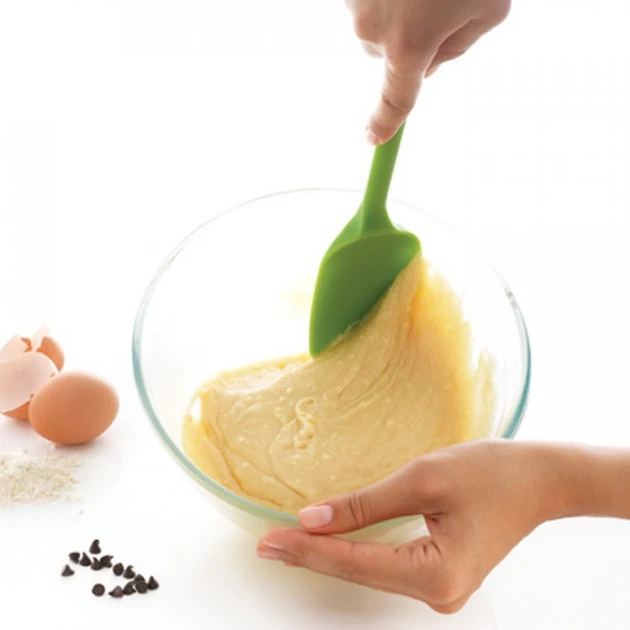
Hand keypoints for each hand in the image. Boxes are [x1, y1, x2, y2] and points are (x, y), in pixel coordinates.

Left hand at [257, 439, 563, 612]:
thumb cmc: (491, 472)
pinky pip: (386, 568)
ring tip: (286, 544)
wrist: (538, 479)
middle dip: (310, 556)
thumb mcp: (422, 478)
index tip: (269, 540)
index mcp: (435, 572)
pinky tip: (329, 545)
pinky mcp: (439, 576)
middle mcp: (438, 593)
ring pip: (369, 574)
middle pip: (358, 573)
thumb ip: (364, 505)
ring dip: (328, 556)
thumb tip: (313, 519)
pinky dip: (354, 554)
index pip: (353, 562)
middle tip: (265, 544)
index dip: (307, 550)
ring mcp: (441, 589)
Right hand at [346, 0, 510, 143]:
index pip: (396, 99)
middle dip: (407, 37)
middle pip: (386, 53)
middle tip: (438, 1)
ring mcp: (354, 0)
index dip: (385, 123)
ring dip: (397, 8)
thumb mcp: (488, 5)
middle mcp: (373, 28)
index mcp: (409, 43)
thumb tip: (431, 63)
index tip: (374, 139)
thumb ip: (459, 46)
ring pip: (375, 22)